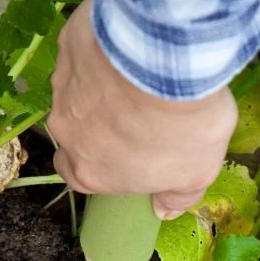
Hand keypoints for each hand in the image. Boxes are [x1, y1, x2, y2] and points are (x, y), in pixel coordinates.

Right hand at [47, 0, 237, 218]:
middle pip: (74, 136)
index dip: (101, 168)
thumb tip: (164, 210)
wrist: (166, 62)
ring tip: (140, 82)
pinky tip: (131, 53)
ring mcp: (63, 88)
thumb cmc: (182, 128)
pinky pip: (83, 57)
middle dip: (97, 129)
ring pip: (76, 94)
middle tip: (133, 118)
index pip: (80, 178)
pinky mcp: (69, 49)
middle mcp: (67, 132)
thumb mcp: (196, 173)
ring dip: (103, 92)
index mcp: (92, 171)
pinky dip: (103, 57)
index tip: (126, 159)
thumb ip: (177, 197)